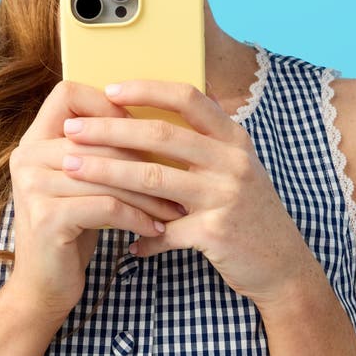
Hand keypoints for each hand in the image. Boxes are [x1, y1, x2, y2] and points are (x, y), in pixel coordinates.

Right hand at [7, 80, 188, 318]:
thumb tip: (157, 119)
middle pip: (99, 137)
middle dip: (146, 158)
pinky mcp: (47, 217)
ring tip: (177, 207)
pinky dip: (138, 217)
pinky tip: (157, 228)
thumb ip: (99, 151)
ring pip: (109, 173)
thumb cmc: (74, 230)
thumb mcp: (82, 184)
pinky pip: (107, 206)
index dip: (106, 103)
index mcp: (33, 140)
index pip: (67, 94)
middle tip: (181, 174)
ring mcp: (33, 186)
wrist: (43, 288)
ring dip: (150, 193)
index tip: (140, 126)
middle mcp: (26, 157)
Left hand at [58, 80, 311, 309]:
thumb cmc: (250, 214)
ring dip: (106, 173)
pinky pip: (164, 230)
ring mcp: (226, 196)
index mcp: (233, 139)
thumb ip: (209, 140)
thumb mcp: (238, 168)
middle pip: (161, 134)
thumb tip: (170, 105)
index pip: (188, 98)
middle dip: (109, 130)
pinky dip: (139, 235)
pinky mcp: (216, 232)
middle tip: (73, 131)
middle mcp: (232, 161)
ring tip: (72, 170)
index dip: (146, 89)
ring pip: (153, 177)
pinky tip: (122, 242)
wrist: (284, 266)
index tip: (108, 90)